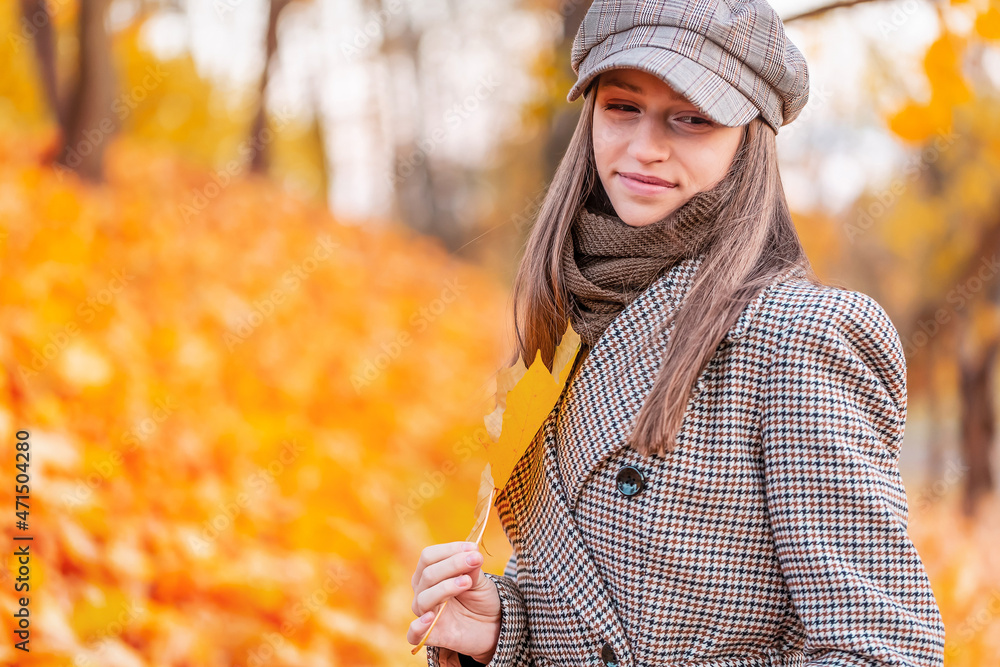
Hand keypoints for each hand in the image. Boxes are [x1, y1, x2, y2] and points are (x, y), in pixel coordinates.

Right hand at [408, 541, 500, 663]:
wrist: (491, 625)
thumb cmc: (480, 598)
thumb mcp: (480, 580)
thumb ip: (472, 568)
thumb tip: (471, 552)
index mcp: (429, 572)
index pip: (428, 556)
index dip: (449, 549)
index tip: (473, 549)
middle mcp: (423, 591)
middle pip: (428, 574)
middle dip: (452, 565)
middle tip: (475, 560)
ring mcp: (425, 613)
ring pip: (423, 598)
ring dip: (445, 587)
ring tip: (466, 582)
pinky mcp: (430, 636)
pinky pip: (413, 634)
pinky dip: (418, 626)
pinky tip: (430, 618)